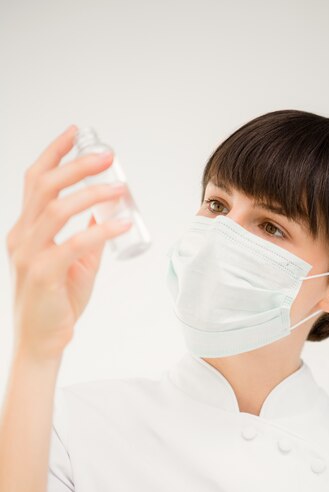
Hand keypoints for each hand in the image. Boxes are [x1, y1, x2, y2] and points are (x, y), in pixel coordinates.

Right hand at [6, 125, 131, 360]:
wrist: (43, 341)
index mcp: (26, 229)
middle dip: (76, 165)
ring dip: (92, 193)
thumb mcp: (75, 261)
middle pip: (44, 186)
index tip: (77, 133)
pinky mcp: (43, 273)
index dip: (54, 152)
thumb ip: (87, 236)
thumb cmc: (57, 300)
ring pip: (57, 209)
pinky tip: (124, 223)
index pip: (34, 181)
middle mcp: (22, 235)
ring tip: (121, 188)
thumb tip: (108, 214)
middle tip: (108, 156)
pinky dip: (101, 230)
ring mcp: (29, 254)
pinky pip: (74, 243)